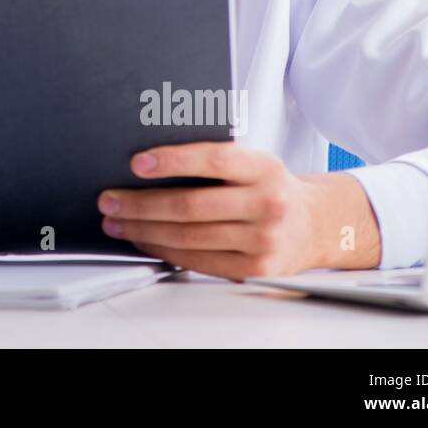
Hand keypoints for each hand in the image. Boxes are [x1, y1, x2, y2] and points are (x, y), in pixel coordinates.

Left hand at [95, 142, 382, 279]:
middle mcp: (266, 203)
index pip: (214, 160)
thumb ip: (214, 161)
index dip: (172, 160)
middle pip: (191, 205)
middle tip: (110, 200)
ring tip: (118, 222)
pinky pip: (199, 260)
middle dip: (141, 204)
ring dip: (144, 230)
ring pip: (189, 236)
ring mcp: (262, 239)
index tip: (137, 162)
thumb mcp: (254, 163)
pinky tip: (146, 241)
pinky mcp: (255, 268)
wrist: (317, 224)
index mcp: (263, 167)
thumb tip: (149, 163)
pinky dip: (165, 251)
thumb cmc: (272, 187)